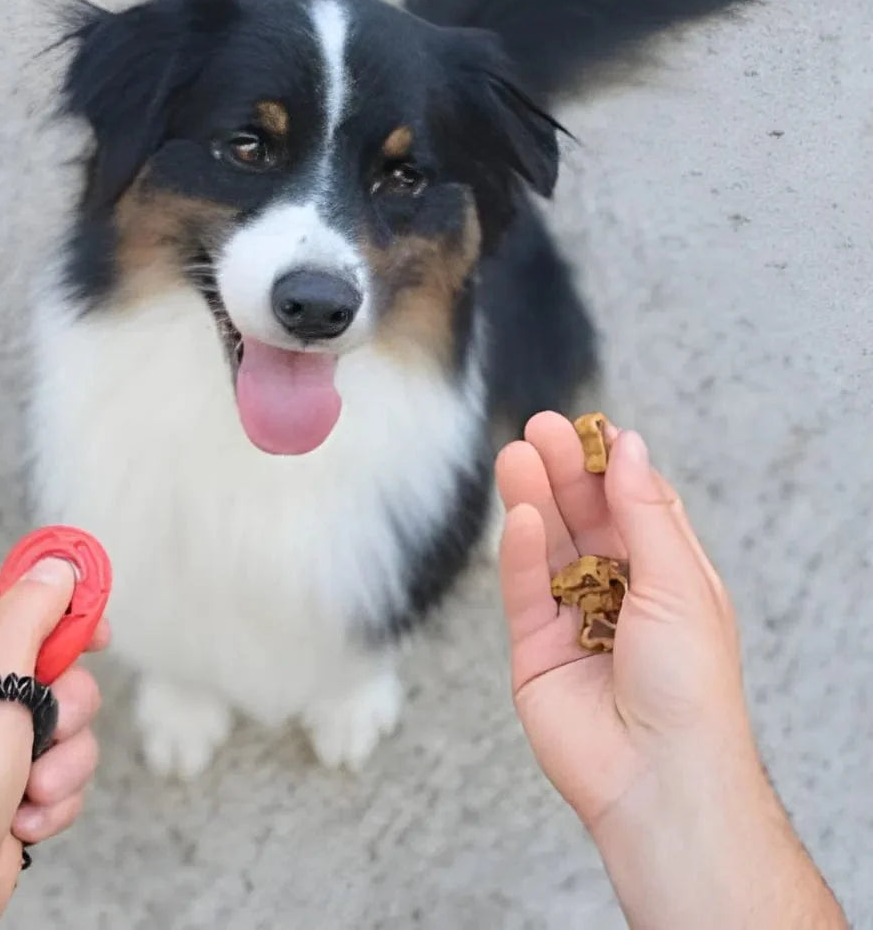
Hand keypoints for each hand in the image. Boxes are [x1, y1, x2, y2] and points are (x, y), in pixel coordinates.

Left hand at [0, 558, 108, 929]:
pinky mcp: (26, 789)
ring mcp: (9, 745)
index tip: (97, 622)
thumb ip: (30, 612)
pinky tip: (23, 815)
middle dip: (72, 706)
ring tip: (29, 784)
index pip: (26, 602)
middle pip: (69, 671)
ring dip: (65, 763)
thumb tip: (57, 565)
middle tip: (47, 718)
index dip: (68, 605)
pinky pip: (73, 776)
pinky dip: (58, 799)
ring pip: (79, 729)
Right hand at [496, 412, 845, 928]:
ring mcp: (573, 619)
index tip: (590, 428)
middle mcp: (618, 593)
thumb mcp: (678, 582)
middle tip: (538, 430)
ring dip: (532, 500)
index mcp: (666, 577)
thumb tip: (630, 447)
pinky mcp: (534, 648)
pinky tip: (518, 516)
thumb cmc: (689, 687)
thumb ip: (644, 511)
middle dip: (563, 473)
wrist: (656, 775)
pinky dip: (518, 552)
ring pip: (547, 547)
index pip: (634, 505)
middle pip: (584, 518)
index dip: (611, 466)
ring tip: (515, 456)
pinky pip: (523, 590)